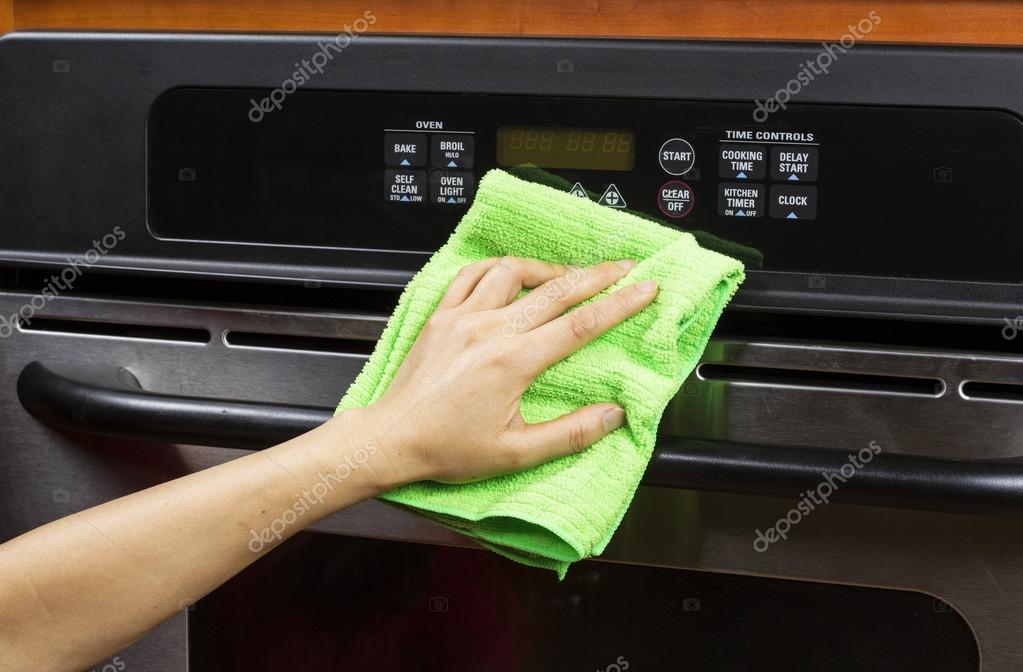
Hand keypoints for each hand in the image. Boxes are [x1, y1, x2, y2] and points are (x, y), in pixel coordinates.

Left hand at [351, 256, 658, 484]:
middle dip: (597, 275)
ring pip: (512, 271)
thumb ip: (571, 433)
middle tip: (625, 267)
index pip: (580, 324)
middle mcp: (488, 330)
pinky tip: (509, 273)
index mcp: (513, 362)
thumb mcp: (516, 454)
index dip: (619, 304)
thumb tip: (613, 415)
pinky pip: (470, 274)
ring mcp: (461, 317)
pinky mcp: (440, 316)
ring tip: (566, 274)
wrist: (391, 439)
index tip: (645, 288)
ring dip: (546, 267)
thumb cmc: (447, 448)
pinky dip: (496, 268)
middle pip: (555, 289)